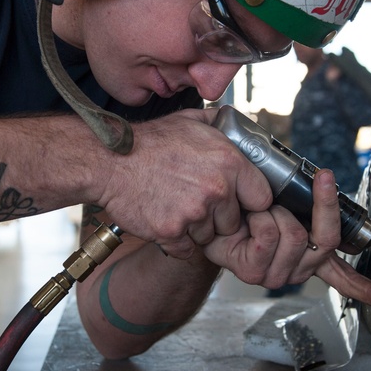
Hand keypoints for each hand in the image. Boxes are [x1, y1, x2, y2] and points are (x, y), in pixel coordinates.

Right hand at [97, 109, 272, 258]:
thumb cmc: (147, 142)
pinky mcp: (172, 233)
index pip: (262, 197)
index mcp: (228, 162)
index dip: (248, 201)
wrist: (108, 161)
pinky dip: (176, 241)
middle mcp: (216, 189)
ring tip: (175, 206)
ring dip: (195, 229)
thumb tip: (235, 124)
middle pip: (234, 222)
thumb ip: (219, 124)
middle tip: (194, 201)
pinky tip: (164, 218)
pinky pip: (186, 249)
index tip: (237, 201)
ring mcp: (194, 213)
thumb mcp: (190, 121)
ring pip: (208, 237)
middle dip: (218, 217)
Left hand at [204, 169, 370, 309]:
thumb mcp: (289, 196)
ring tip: (259, 211)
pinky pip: (270, 238)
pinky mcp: (254, 271)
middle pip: (325, 239)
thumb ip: (311, 199)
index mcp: (311, 258)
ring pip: (295, 234)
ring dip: (275, 210)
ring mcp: (278, 274)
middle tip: (310, 184)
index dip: (370, 290)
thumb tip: (329, 178)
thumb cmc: (251, 201)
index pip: (346, 278)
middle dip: (318, 205)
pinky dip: (261, 218)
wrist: (211, 208)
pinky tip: (250, 221)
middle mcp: (299, 270)